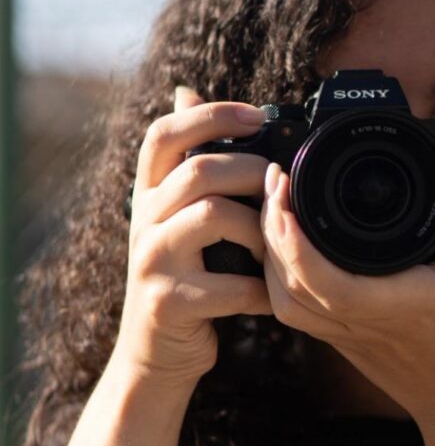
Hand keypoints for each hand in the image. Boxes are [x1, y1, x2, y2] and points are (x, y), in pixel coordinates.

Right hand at [111, 87, 273, 391]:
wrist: (157, 354)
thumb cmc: (183, 279)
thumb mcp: (174, 217)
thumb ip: (185, 165)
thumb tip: (186, 91)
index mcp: (147, 195)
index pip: (163, 134)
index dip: (209, 114)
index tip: (258, 115)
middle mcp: (142, 221)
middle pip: (198, 170)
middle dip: (252, 172)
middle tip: (281, 189)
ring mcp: (151, 262)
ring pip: (213, 216)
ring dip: (259, 230)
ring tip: (274, 249)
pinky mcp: (168, 303)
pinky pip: (229, 286)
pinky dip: (260, 291)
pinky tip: (270, 295)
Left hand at [260, 132, 434, 434]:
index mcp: (396, 304)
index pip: (325, 278)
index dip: (293, 237)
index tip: (287, 185)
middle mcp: (361, 323)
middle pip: (289, 282)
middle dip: (270, 226)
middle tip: (275, 176)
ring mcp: (345, 337)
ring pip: (282, 300)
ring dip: (267, 252)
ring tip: (274, 205)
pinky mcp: (339, 342)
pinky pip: (293, 311)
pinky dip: (277, 276)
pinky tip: (282, 245)